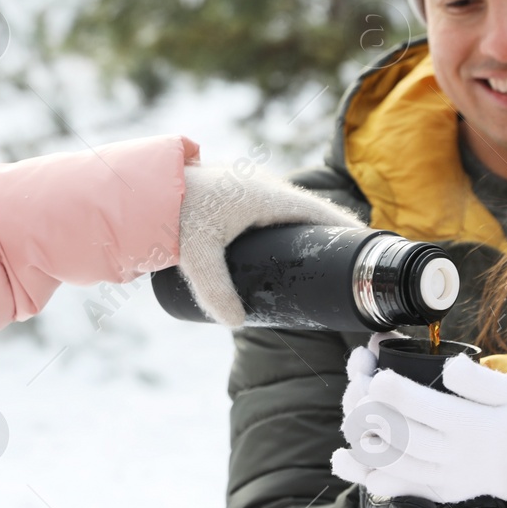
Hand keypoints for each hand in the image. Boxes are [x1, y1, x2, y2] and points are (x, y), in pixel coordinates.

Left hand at [176, 165, 362, 326]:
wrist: (139, 183)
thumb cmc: (172, 212)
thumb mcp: (197, 255)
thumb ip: (215, 292)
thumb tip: (236, 324)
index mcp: (267, 196)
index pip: (319, 214)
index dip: (345, 231)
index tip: (368, 248)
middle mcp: (263, 186)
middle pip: (308, 212)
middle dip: (329, 234)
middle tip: (348, 261)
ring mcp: (249, 185)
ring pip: (288, 208)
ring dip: (306, 228)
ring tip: (321, 256)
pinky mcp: (233, 190)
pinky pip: (270, 207)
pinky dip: (284, 223)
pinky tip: (285, 241)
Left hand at [331, 344, 506, 504]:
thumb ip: (480, 380)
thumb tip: (451, 367)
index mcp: (470, 426)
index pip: (423, 407)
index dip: (393, 390)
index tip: (373, 373)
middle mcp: (454, 455)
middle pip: (400, 435)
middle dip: (370, 412)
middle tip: (355, 391)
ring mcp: (446, 476)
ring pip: (394, 463)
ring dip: (363, 443)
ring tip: (347, 423)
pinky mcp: (442, 489)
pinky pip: (401, 487)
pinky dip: (368, 476)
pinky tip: (344, 460)